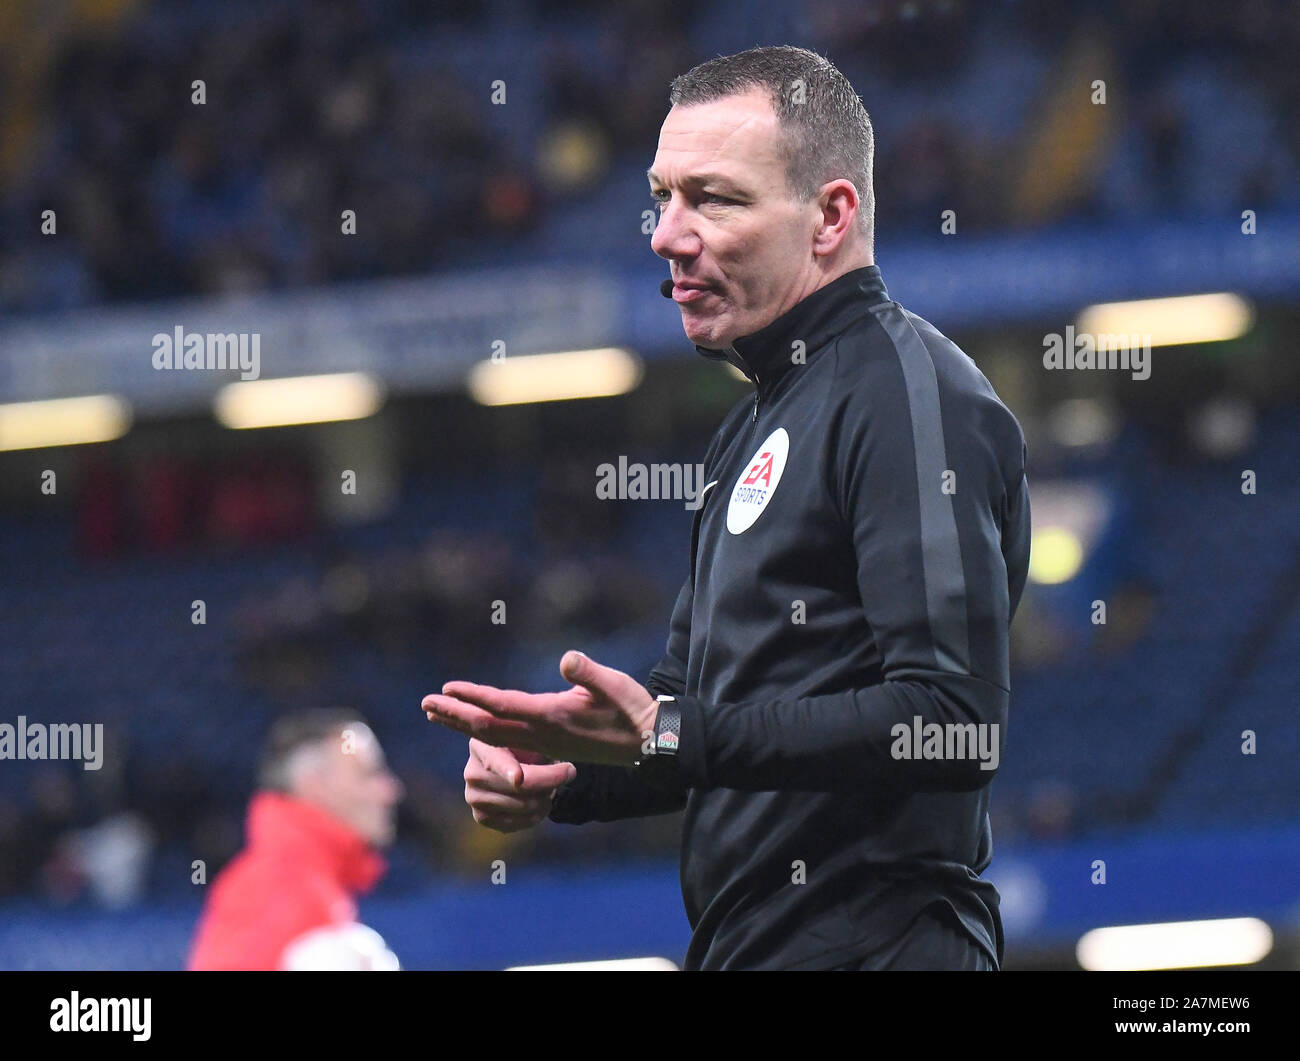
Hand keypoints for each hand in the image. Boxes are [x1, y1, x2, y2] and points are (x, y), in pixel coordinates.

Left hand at [423, 650, 658, 766]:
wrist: (650, 743)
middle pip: (488, 727)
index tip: (445, 689)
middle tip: (425, 705)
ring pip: (494, 736)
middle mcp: (543, 734)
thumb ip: (589, 673)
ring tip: (437, 714)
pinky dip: (482, 731)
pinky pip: (507, 740)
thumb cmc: (633, 710)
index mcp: (553, 717)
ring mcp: (545, 742)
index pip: (503, 708)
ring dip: (463, 724)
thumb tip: (567, 658)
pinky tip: (473, 726)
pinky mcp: (550, 743)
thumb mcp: (615, 685)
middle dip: (455, 716)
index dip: (473, 698)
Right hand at [462, 739, 575, 832]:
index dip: (508, 770)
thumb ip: (542, 744)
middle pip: (521, 787)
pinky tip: (541, 804)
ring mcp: (473, 797)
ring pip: (524, 807)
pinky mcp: (481, 817)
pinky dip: (536, 816)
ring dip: (546, 799)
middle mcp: (472, 772)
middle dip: (551, 781)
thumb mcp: (530, 737)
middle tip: (568, 772)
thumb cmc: (523, 746)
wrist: (506, 766)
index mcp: (483, 745)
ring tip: (551, 788)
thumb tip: (567, 769)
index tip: (518, 778)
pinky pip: (517, 824)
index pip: (497, 760)